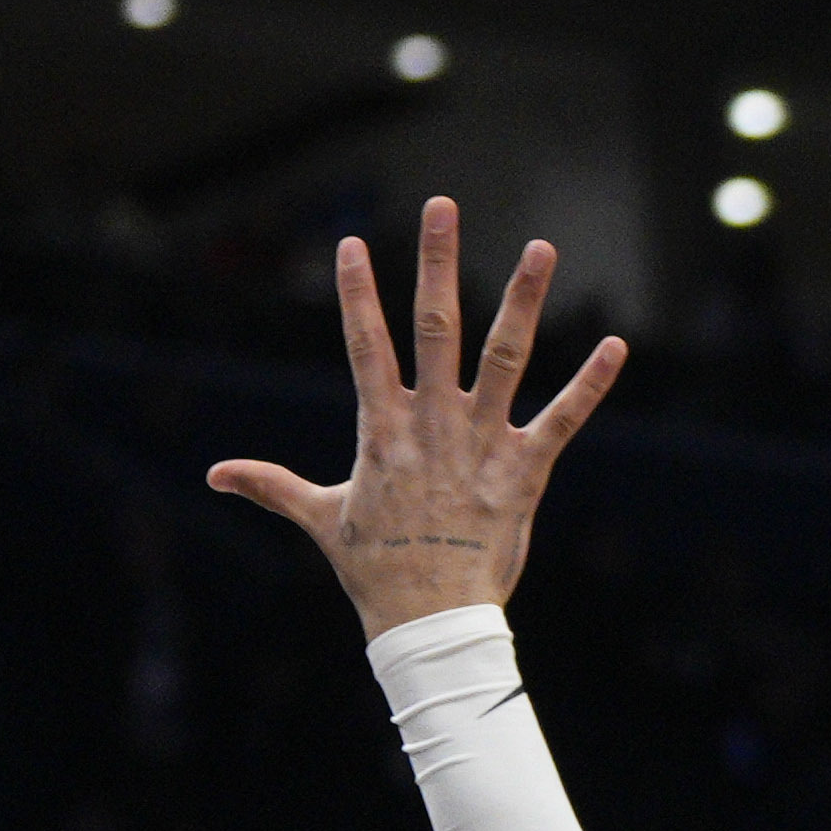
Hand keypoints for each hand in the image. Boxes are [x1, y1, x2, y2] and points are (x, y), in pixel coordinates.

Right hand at [210, 198, 630, 636]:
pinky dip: (590, 385)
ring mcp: (480, 446)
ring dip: (523, 301)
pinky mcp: (523, 474)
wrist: (428, 624)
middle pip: (436, 329)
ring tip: (540, 248)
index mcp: (382, 432)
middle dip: (438, 265)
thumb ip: (272, 486)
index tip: (354, 245)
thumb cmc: (376, 572)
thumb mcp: (321, 520)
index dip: (358, 296)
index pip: (366, 348)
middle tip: (443, 206)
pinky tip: (615, 347)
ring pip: (504, 358)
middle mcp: (432, 426)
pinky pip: (561, 421)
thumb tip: (215, 475)